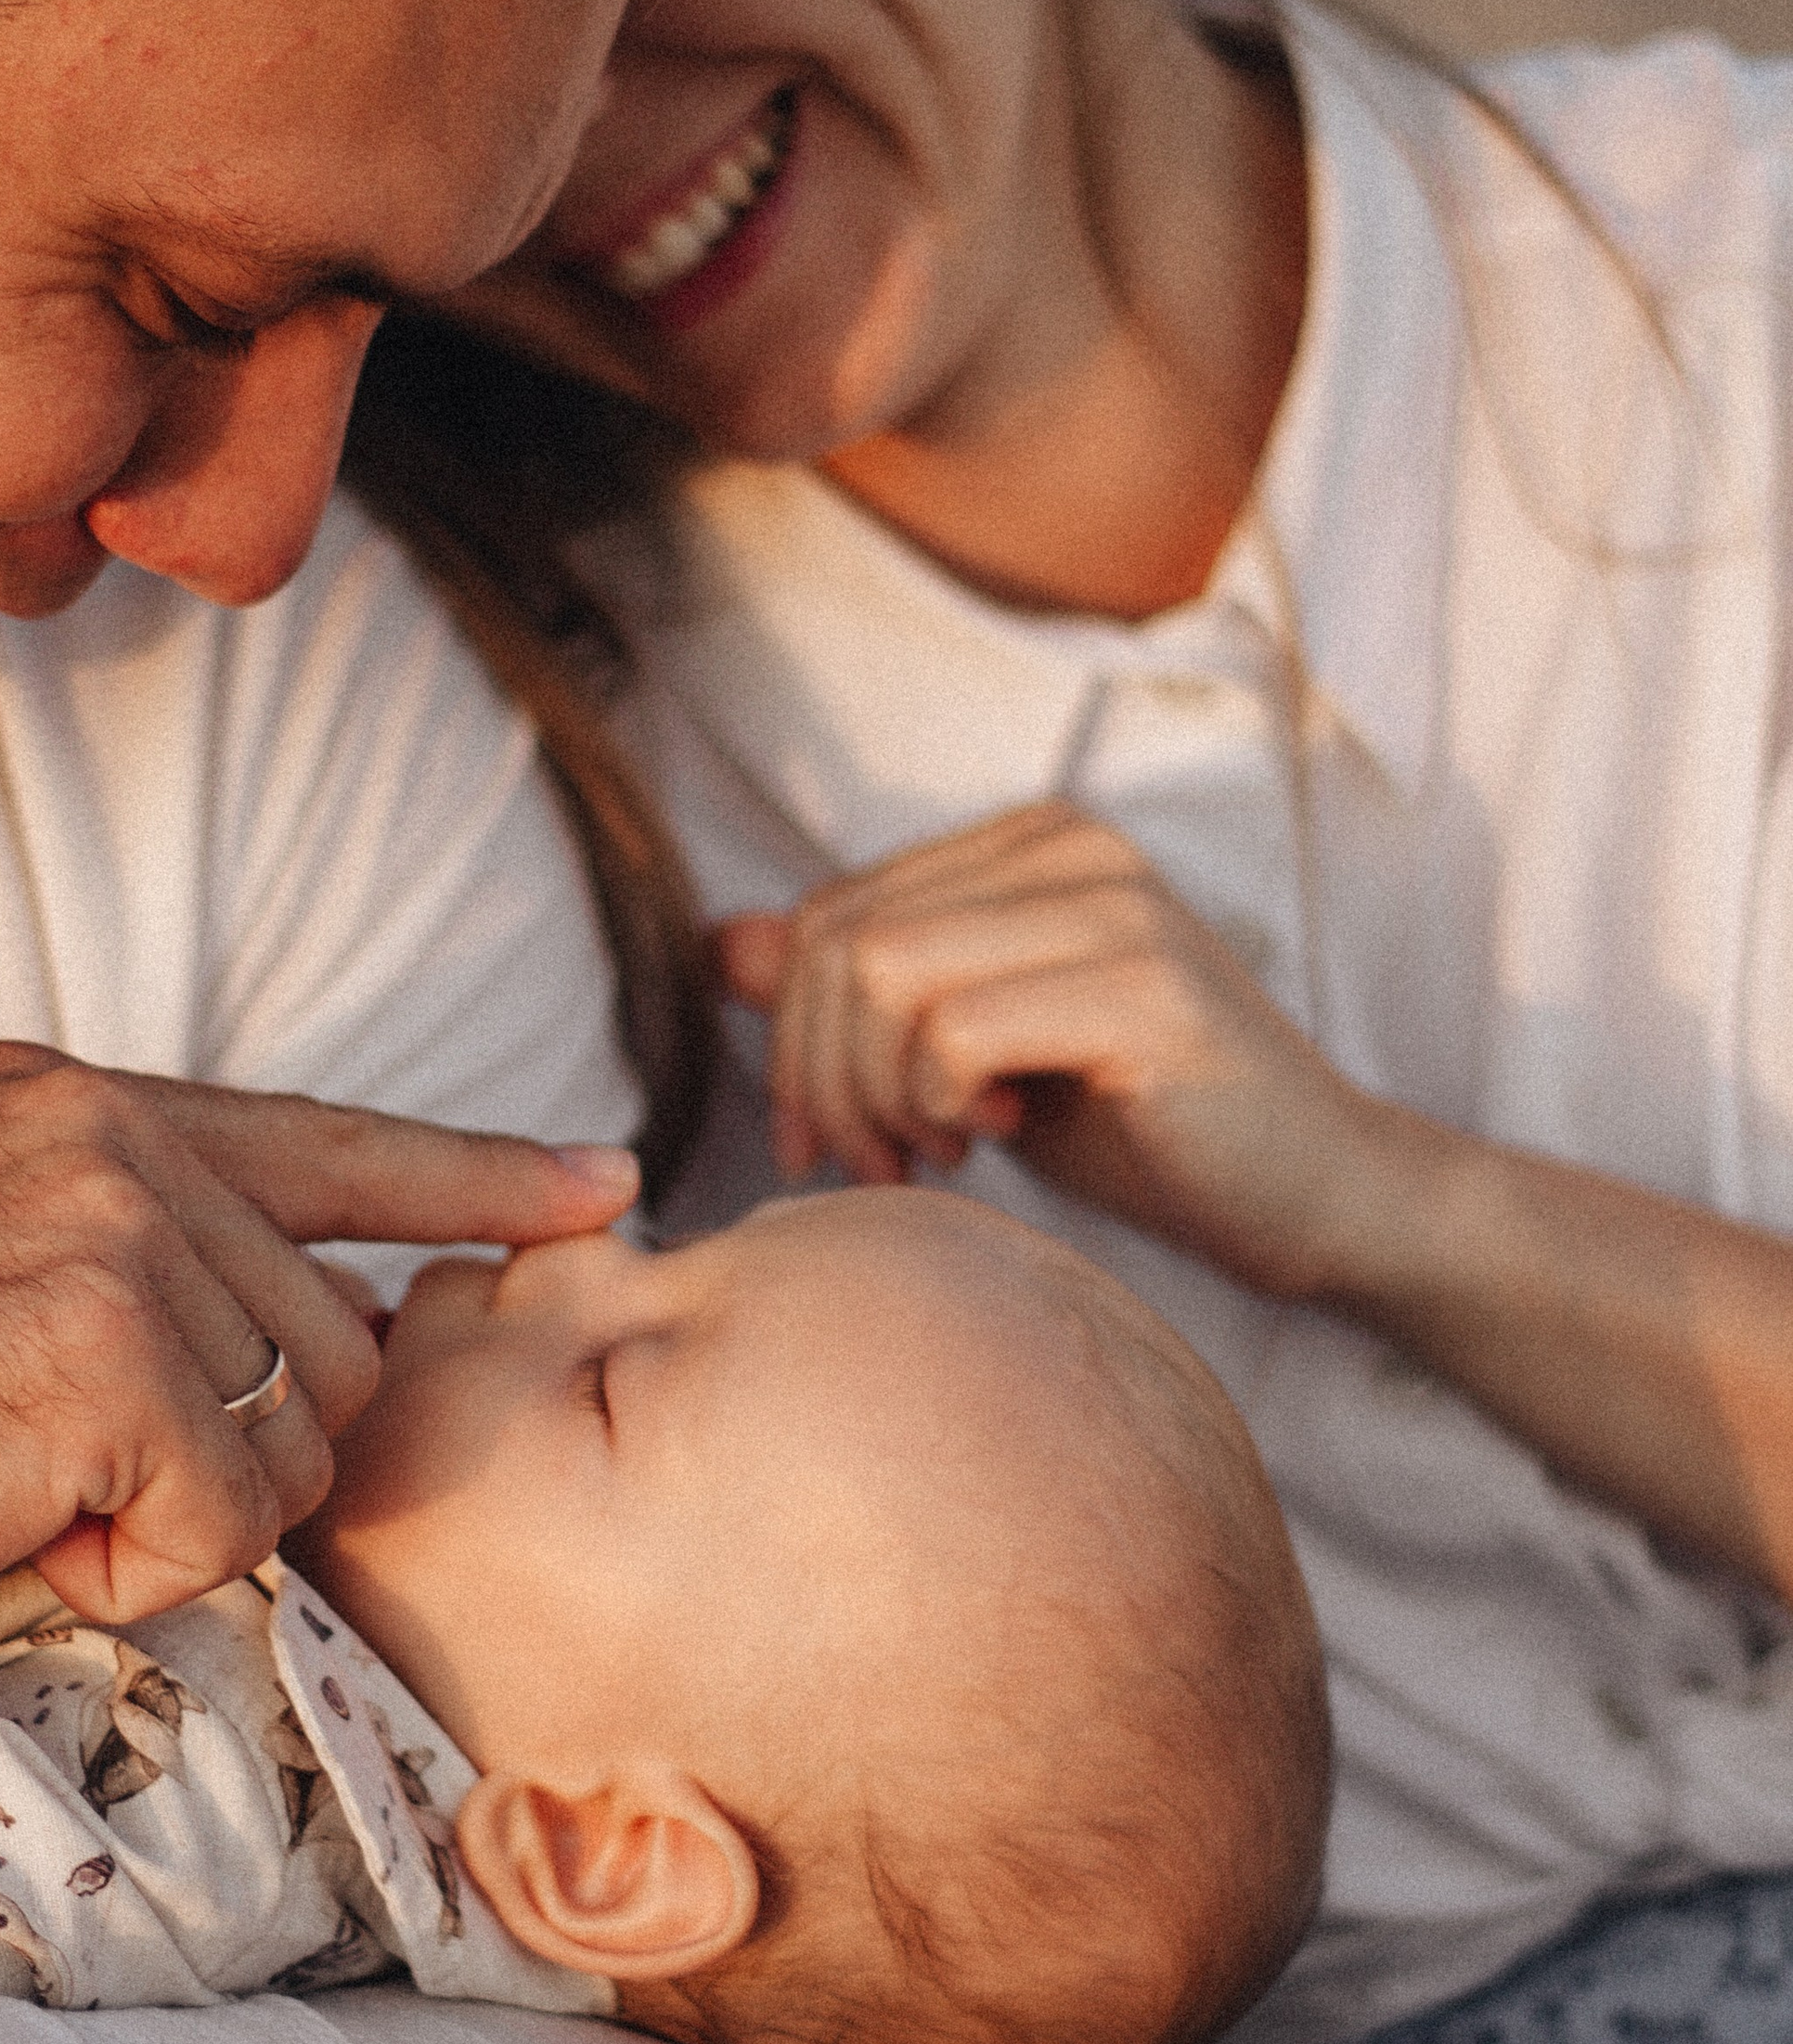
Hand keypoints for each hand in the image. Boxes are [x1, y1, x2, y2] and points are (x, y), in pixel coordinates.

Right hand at [0, 1046, 635, 1779]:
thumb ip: (126, 1247)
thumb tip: (309, 1319)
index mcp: (69, 1099)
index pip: (326, 1137)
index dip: (474, 1177)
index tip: (599, 1186)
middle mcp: (110, 1134)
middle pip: (329, 1345)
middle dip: (228, 1457)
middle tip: (42, 1474)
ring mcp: (117, 1231)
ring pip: (297, 1443)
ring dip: (170, 1518)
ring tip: (6, 1491)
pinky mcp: (110, 1352)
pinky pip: (227, 1526)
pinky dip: (124, 1574)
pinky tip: (0, 1531)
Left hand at [719, 804, 1384, 1297]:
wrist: (1321, 1198)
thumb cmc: (1149, 1131)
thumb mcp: (977, 1057)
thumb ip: (861, 996)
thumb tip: (723, 948)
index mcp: (1030, 846)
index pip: (828, 914)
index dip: (794, 1043)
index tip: (828, 1143)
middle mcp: (1072, 849)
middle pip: (840, 941)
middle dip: (819, 1076)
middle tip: (871, 1163)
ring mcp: (1115, 909)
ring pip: (884, 976)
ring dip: (879, 1095)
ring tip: (937, 1152)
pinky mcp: (1147, 990)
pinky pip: (957, 1029)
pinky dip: (942, 1101)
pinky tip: (994, 1137)